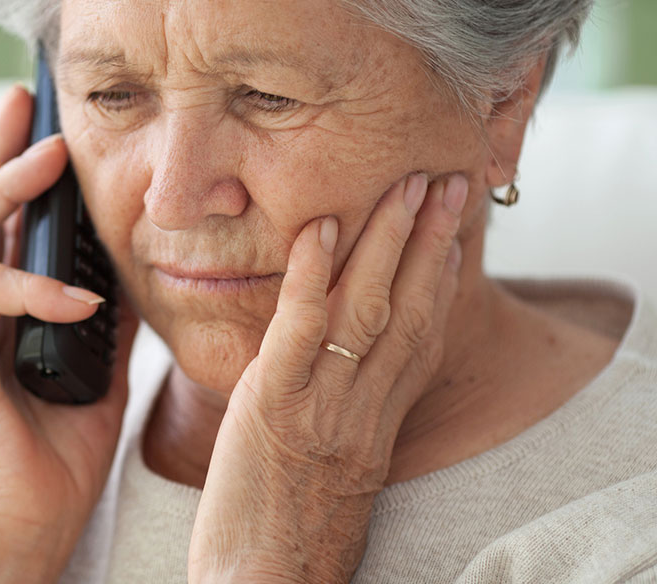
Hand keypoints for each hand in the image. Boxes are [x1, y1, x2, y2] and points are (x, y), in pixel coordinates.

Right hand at [0, 85, 138, 583]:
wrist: (25, 528)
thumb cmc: (58, 455)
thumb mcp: (100, 366)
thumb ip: (106, 312)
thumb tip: (134, 263)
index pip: (4, 224)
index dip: (20, 173)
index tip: (48, 124)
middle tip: (24, 98)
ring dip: (5, 188)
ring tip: (49, 153)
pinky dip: (34, 288)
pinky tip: (81, 299)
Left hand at [187, 173, 466, 582]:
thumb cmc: (287, 541)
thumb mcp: (331, 479)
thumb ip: (339, 426)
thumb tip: (329, 388)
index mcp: (375, 429)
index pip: (419, 343)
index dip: (440, 284)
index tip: (451, 237)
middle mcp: (362, 412)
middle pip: (409, 312)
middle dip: (430, 242)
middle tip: (447, 184)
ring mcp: (323, 407)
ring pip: (368, 308)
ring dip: (389, 239)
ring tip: (406, 184)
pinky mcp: (275, 406)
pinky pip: (300, 328)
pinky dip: (313, 274)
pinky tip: (321, 228)